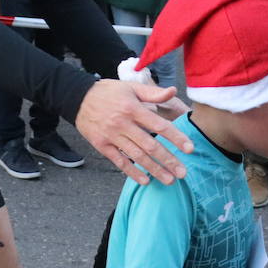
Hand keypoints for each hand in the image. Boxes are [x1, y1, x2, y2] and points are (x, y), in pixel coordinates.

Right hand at [75, 79, 192, 184]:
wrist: (77, 97)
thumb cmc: (108, 92)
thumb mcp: (130, 87)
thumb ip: (153, 92)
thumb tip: (173, 91)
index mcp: (133, 108)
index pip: (159, 125)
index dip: (176, 137)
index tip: (190, 148)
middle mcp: (123, 123)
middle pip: (150, 145)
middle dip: (168, 160)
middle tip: (183, 173)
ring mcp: (111, 135)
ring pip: (136, 156)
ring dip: (154, 169)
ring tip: (169, 180)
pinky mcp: (102, 145)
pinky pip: (119, 161)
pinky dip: (132, 172)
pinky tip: (145, 180)